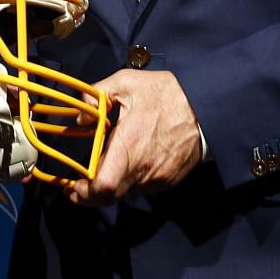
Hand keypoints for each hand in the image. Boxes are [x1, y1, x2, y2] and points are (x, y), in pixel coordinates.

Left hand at [63, 69, 201, 206]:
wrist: (207, 105)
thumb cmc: (167, 93)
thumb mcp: (127, 82)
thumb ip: (97, 95)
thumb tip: (80, 116)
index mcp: (130, 144)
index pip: (103, 185)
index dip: (84, 193)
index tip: (72, 188)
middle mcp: (144, 166)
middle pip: (111, 196)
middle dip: (91, 195)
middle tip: (79, 188)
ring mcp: (159, 176)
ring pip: (127, 194)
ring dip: (111, 189)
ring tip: (103, 174)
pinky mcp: (170, 180)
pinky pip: (143, 189)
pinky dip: (131, 184)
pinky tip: (127, 167)